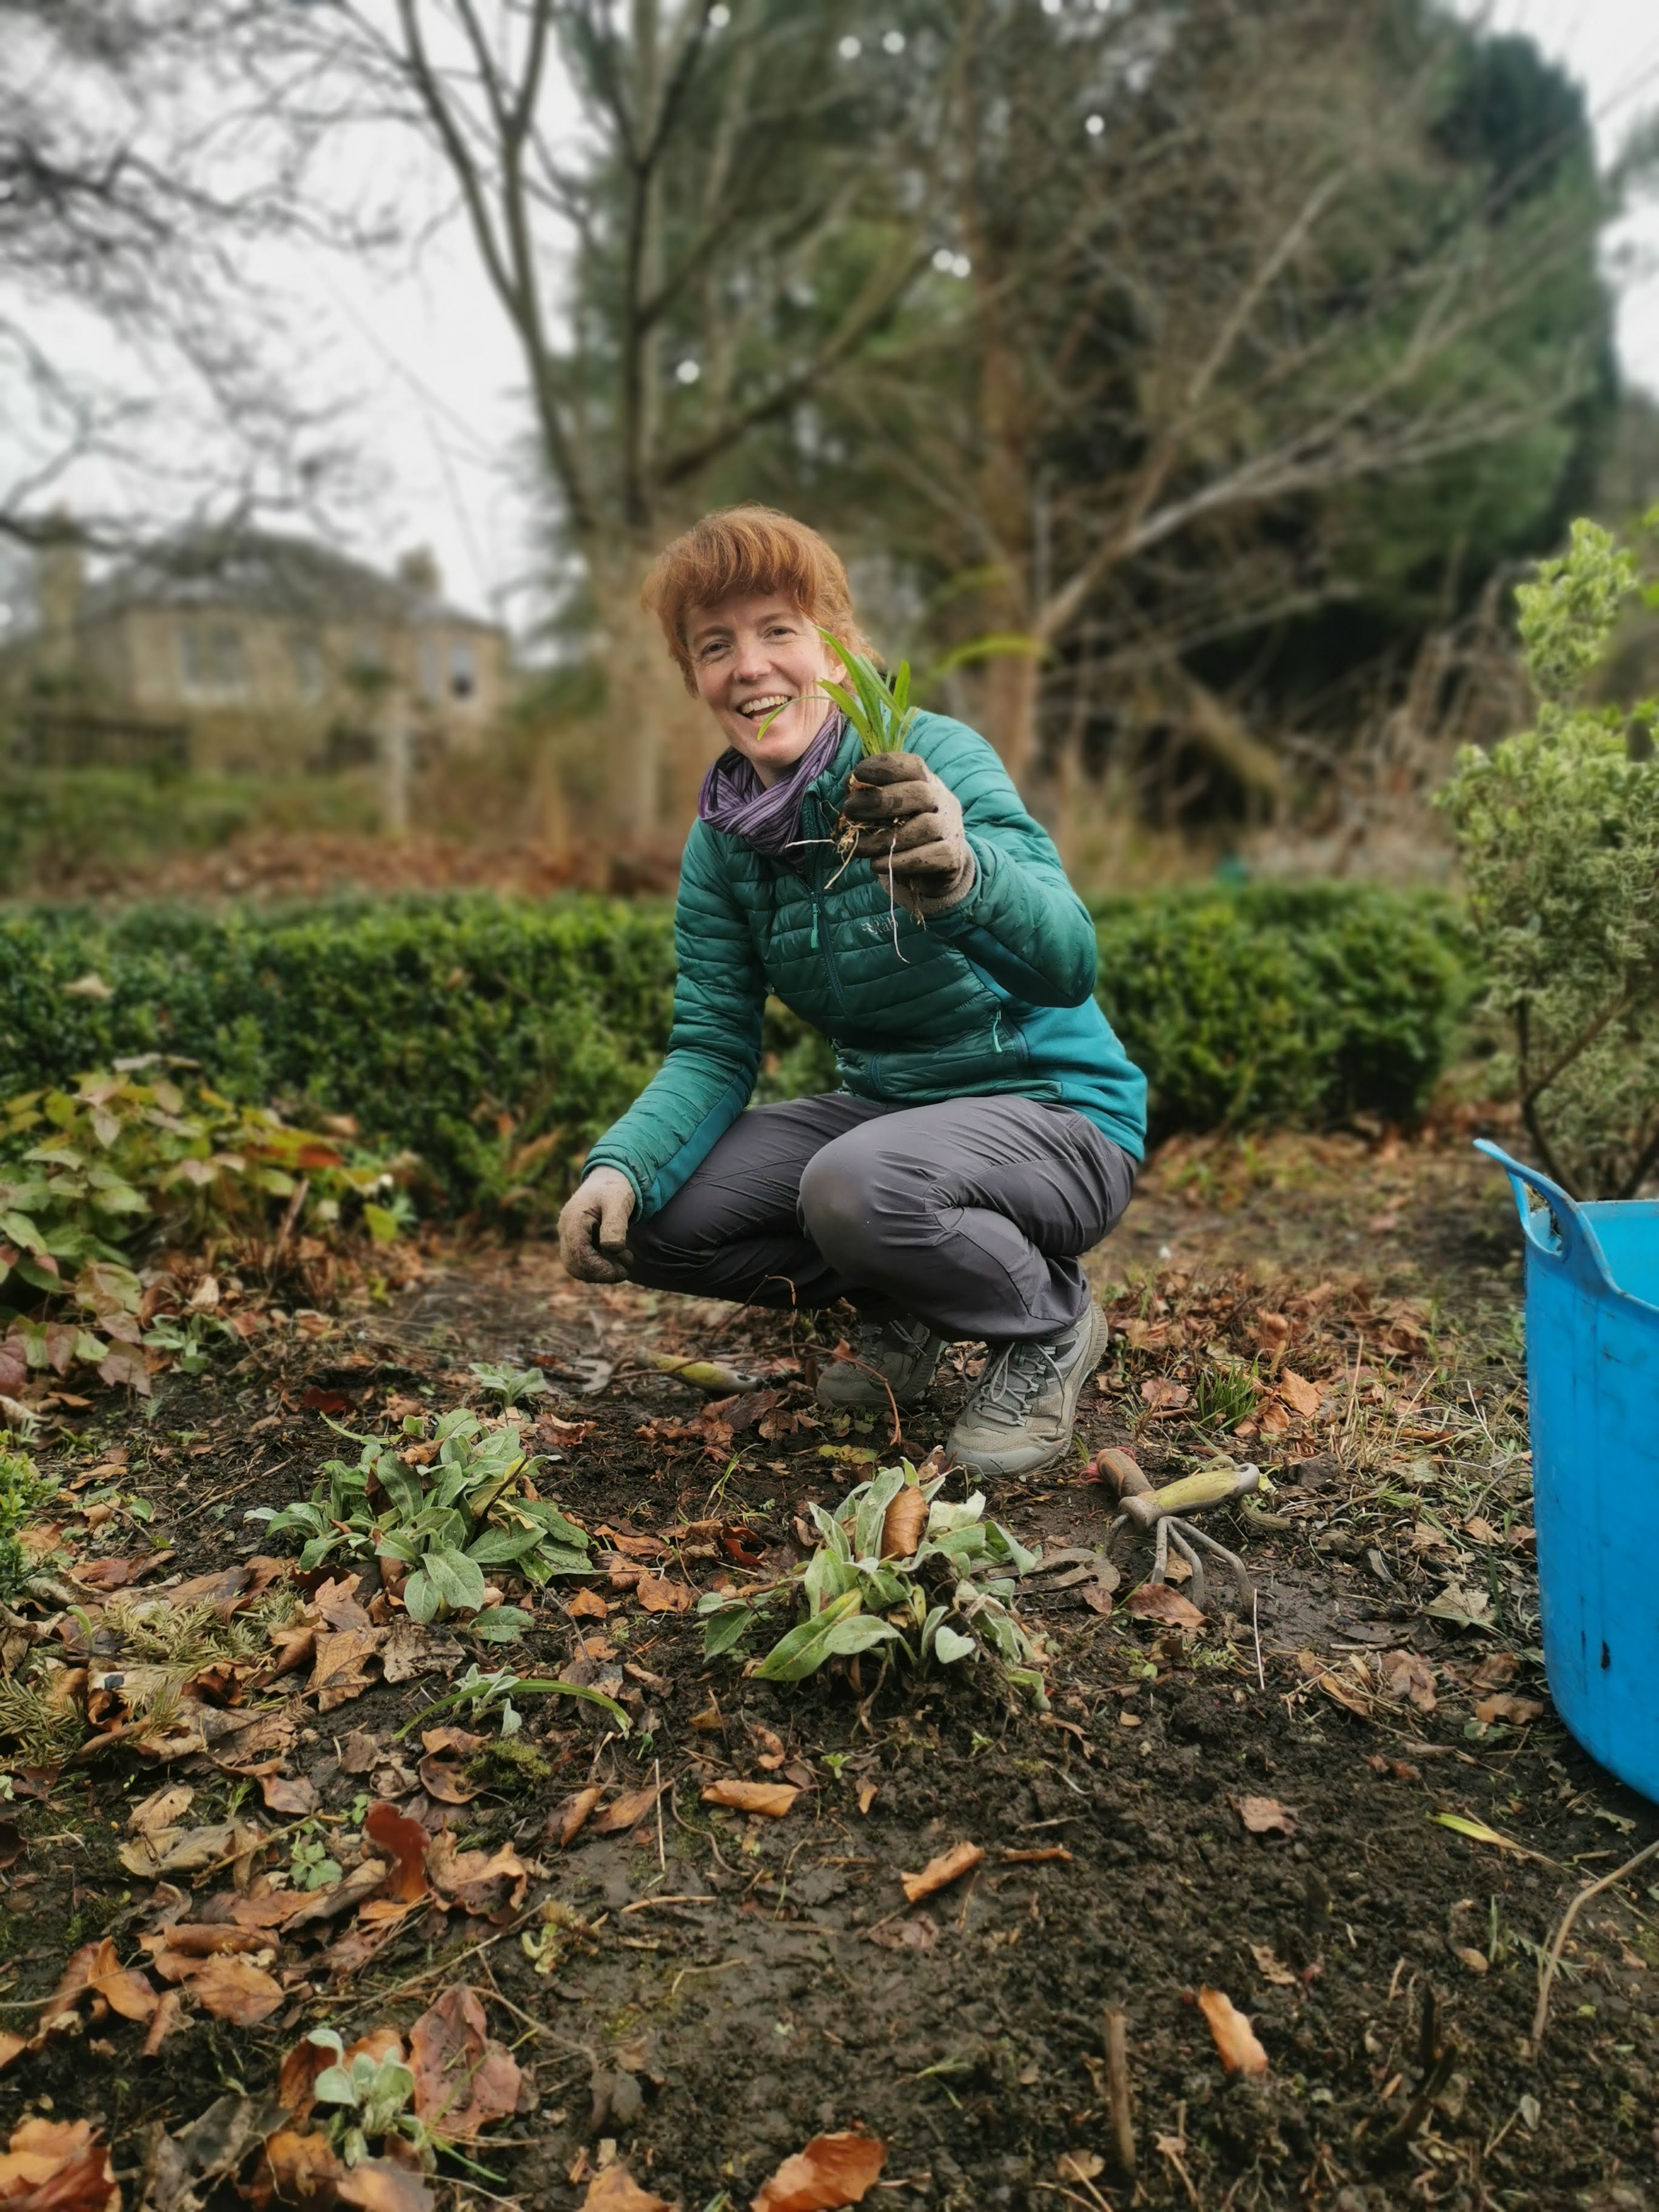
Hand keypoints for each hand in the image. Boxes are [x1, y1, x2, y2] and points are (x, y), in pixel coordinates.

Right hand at [558, 1167, 635, 1283]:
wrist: (609, 1179)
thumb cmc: (615, 1189)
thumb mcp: (618, 1202)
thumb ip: (615, 1225)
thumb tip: (611, 1249)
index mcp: (573, 1219)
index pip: (578, 1254)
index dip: (597, 1268)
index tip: (620, 1272)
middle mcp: (566, 1229)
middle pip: (573, 1264)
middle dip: (599, 1273)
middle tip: (624, 1271)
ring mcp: (568, 1236)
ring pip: (576, 1266)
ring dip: (600, 1271)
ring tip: (625, 1260)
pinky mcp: (576, 1240)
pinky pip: (581, 1261)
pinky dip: (599, 1265)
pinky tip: (618, 1256)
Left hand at [841, 752, 974, 915]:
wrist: (939, 865)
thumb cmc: (906, 830)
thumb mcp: (891, 809)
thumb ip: (871, 796)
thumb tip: (849, 785)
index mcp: (927, 783)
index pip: (912, 766)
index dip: (885, 767)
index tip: (857, 774)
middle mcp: (942, 801)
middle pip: (920, 793)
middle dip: (881, 800)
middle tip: (849, 810)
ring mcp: (950, 829)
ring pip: (924, 827)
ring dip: (885, 838)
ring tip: (858, 847)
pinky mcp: (952, 857)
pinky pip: (927, 857)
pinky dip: (899, 861)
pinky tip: (876, 864)